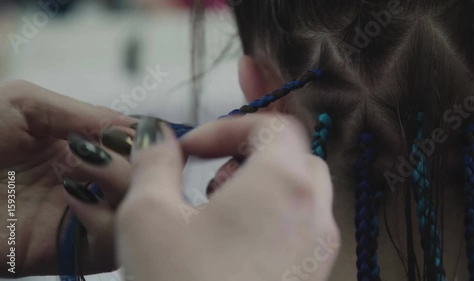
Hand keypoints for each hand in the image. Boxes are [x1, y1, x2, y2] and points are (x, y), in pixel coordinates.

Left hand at [0, 80, 135, 275]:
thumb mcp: (25, 103)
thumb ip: (85, 113)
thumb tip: (139, 128)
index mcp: (78, 147)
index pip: (133, 149)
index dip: (150, 143)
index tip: (159, 136)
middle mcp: (86, 182)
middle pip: (142, 181)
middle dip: (139, 163)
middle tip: (115, 149)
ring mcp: (77, 218)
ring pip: (135, 214)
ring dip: (123, 188)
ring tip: (81, 167)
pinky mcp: (64, 251)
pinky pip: (110, 245)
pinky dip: (107, 221)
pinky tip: (75, 196)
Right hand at [117, 115, 338, 280]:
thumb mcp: (148, 215)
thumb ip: (153, 162)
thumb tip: (156, 134)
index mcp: (286, 182)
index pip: (273, 125)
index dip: (228, 126)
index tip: (190, 149)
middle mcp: (316, 212)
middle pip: (292, 156)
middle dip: (248, 156)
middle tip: (208, 178)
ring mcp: (322, 249)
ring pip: (300, 193)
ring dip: (260, 188)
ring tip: (217, 215)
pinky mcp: (314, 278)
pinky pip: (300, 229)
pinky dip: (271, 221)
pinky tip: (231, 250)